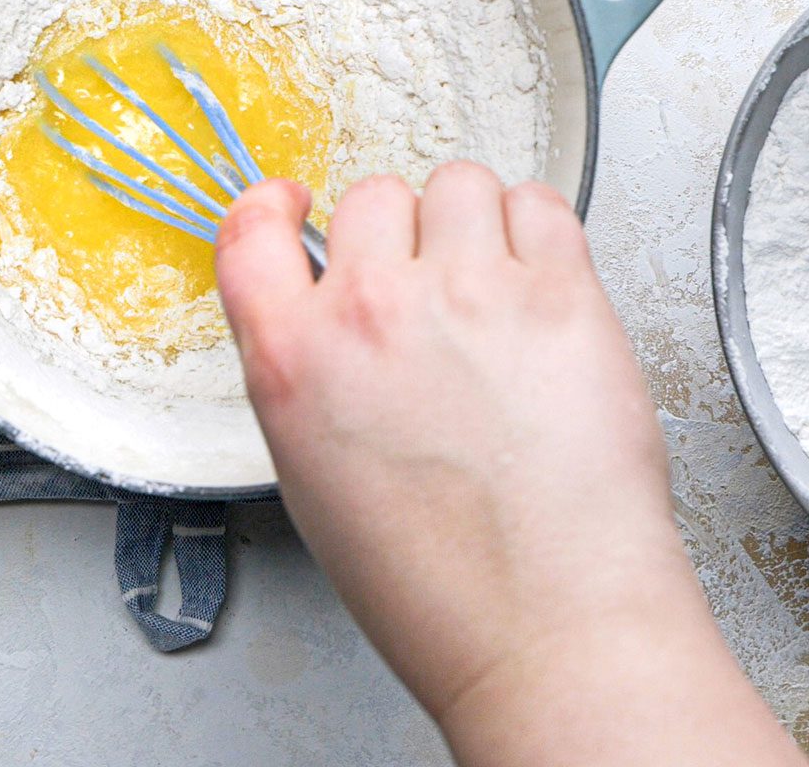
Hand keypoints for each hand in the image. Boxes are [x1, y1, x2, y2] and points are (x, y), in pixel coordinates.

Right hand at [215, 165, 806, 766]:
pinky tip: (541, 283)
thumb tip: (335, 312)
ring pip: (458, 183)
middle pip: (371, 196)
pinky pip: (541, 203)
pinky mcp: (560, 292)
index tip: (296, 203)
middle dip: (398, 233)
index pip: (248, 230)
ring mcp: (468, 291)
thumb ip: (311, 374)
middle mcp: (371, 310)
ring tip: (493, 285)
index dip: (275, 204)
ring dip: (472, 222)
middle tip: (429, 285)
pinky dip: (539, 229)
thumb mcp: (317, 477)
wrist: (547, 626)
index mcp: (293, 360)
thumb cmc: (441, 585)